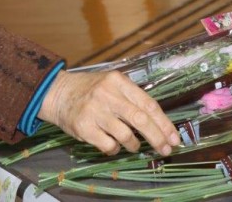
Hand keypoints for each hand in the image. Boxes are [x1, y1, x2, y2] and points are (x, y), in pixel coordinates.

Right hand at [38, 71, 179, 156]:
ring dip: (134, 145)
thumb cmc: (90, 90)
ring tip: (133, 145)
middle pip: (141, 120)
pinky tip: (113, 145)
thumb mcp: (111, 84)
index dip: (164, 123)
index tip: (174, 137)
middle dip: (157, 138)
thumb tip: (159, 123)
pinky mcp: (84, 127)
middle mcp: (107, 94)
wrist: (57, 93)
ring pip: (126, 136)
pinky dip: (115, 149)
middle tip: (166, 149)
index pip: (148, 104)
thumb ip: (132, 98)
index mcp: (118, 81)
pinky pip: (109, 146)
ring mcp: (94, 111)